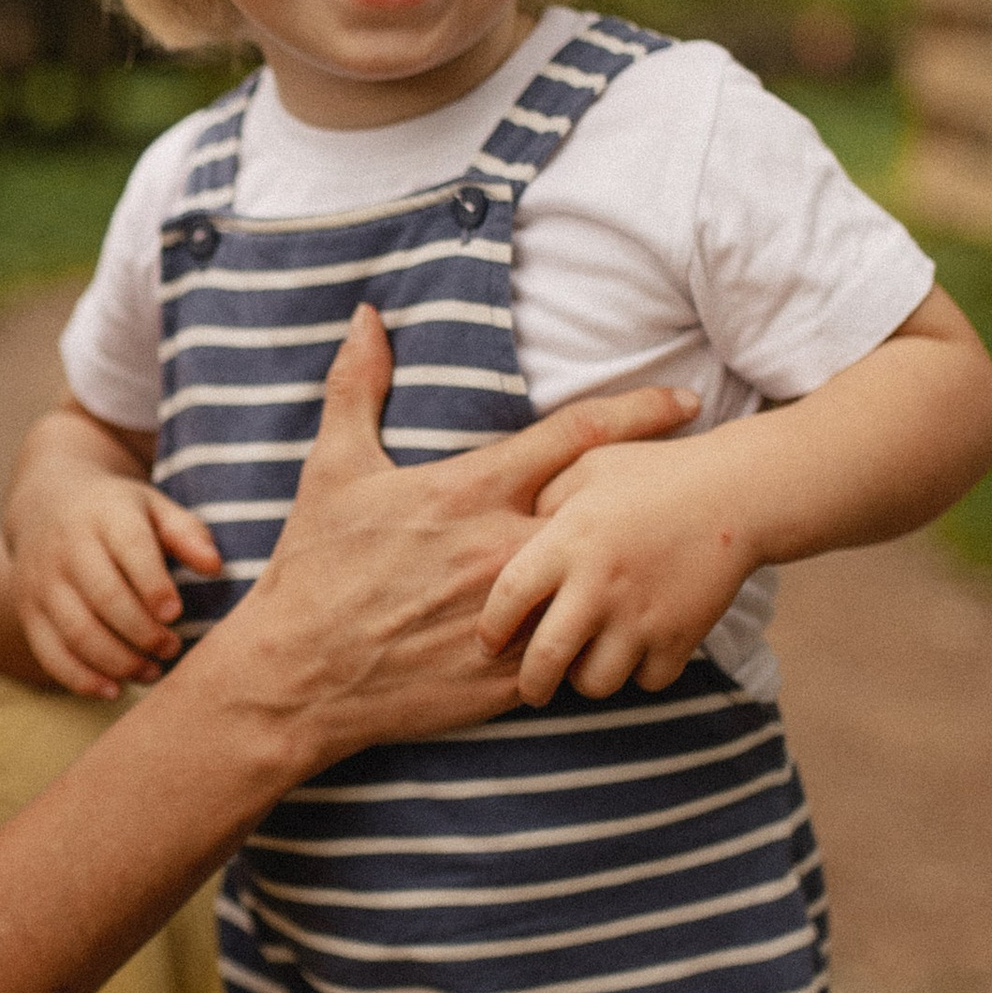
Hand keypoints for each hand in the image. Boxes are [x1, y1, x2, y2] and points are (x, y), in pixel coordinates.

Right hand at [7, 425, 221, 698]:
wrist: (44, 506)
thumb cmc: (115, 514)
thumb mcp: (152, 508)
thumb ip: (187, 533)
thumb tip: (215, 567)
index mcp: (105, 515)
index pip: (130, 549)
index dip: (154, 586)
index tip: (176, 614)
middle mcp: (67, 548)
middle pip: (104, 597)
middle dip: (143, 633)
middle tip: (172, 648)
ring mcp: (42, 582)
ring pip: (78, 632)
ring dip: (119, 661)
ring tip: (152, 671)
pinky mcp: (28, 612)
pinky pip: (51, 654)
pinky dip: (82, 679)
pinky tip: (114, 688)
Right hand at [221, 307, 702, 767]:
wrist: (298, 675)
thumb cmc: (314, 568)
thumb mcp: (332, 467)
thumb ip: (358, 387)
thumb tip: (366, 317)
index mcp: (470, 490)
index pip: (576, 435)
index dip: (640, 411)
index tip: (683, 401)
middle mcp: (502, 547)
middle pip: (608, 505)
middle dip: (653, 488)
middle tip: (693, 475)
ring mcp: (514, 614)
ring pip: (602, 582)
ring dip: (633, 565)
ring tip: (669, 556)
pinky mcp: (510, 674)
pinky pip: (577, 649)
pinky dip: (599, 632)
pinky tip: (624, 624)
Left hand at [474, 429, 745, 702]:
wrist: (738, 491)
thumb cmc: (653, 474)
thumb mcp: (587, 468)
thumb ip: (541, 502)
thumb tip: (505, 537)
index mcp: (567, 542)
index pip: (507, 600)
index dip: (491, 629)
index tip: (489, 642)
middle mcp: (600, 585)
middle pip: (545, 661)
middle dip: (531, 684)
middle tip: (532, 686)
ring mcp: (642, 616)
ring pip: (596, 682)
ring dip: (586, 678)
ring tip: (588, 661)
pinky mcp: (681, 637)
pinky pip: (647, 681)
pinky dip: (639, 674)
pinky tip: (636, 651)